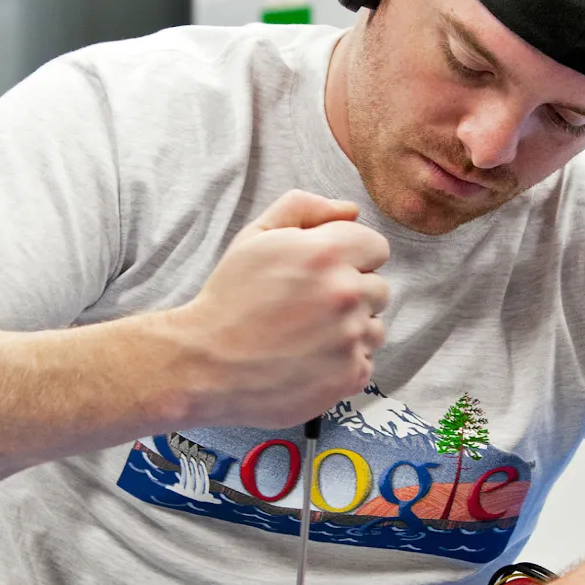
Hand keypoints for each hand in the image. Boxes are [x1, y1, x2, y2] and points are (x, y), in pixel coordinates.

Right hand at [166, 190, 391, 427]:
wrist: (205, 364)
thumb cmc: (229, 298)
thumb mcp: (256, 236)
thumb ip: (304, 208)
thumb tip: (350, 210)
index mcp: (328, 253)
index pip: (376, 247)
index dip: (351, 257)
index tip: (324, 272)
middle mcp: (346, 293)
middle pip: (379, 288)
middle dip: (351, 293)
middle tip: (309, 306)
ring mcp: (351, 338)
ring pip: (375, 327)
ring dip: (351, 330)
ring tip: (307, 335)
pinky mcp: (349, 376)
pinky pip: (365, 362)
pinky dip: (343, 363)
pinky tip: (309, 360)